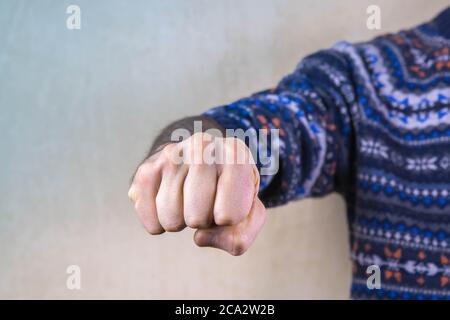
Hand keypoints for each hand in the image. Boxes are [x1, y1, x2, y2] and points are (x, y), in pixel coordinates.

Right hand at [128, 133, 266, 255]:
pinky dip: (158, 223)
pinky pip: (149, 218)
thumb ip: (240, 236)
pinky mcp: (146, 169)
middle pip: (197, 218)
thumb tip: (199, 237)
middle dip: (203, 222)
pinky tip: (170, 204)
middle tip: (207, 203)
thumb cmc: (229, 190)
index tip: (228, 202)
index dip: (229, 220)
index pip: (229, 215)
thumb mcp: (249, 212)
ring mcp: (171, 155)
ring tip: (189, 200)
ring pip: (171, 219)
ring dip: (181, 221)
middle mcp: (203, 146)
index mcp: (236, 154)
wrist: (202, 159)